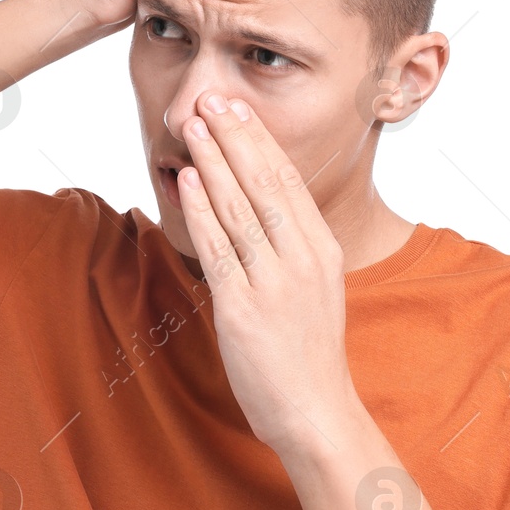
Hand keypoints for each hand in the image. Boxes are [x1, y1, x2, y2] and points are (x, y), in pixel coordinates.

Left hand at [176, 92, 358, 454]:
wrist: (314, 412)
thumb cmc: (308, 355)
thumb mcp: (314, 289)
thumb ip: (291, 249)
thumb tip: (259, 212)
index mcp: (322, 250)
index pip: (289, 180)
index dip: (260, 140)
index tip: (239, 107)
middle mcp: (302, 258)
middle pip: (265, 182)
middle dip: (235, 136)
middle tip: (212, 98)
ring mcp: (274, 282)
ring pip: (239, 207)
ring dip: (213, 161)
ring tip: (194, 126)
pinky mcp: (244, 308)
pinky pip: (219, 248)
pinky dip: (201, 210)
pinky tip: (187, 181)